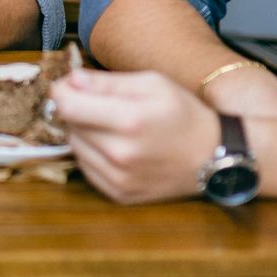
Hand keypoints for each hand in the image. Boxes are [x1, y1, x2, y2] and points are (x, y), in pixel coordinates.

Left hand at [51, 68, 221, 205]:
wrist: (214, 157)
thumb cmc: (183, 113)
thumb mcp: (152, 83)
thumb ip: (107, 82)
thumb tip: (70, 81)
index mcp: (128, 120)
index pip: (67, 105)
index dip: (61, 91)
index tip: (68, 85)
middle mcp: (119, 154)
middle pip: (70, 125)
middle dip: (77, 110)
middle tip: (99, 104)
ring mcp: (119, 179)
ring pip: (76, 147)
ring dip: (84, 133)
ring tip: (112, 126)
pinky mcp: (119, 195)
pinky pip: (87, 169)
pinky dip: (94, 155)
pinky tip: (116, 146)